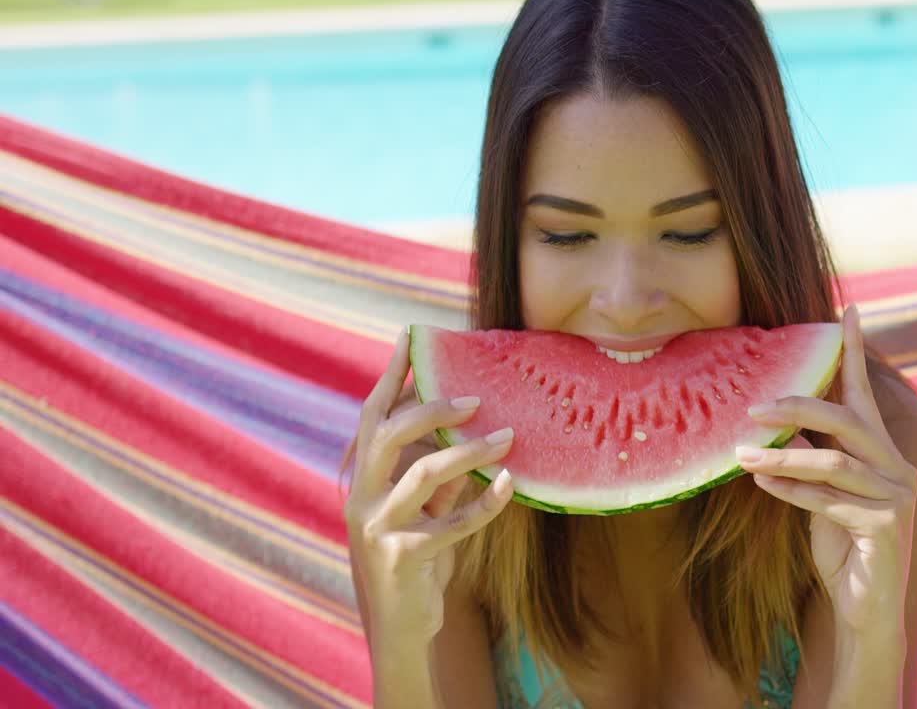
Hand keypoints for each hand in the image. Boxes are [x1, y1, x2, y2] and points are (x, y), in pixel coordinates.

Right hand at [343, 328, 514, 642]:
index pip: (372, 415)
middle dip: (430, 408)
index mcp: (365, 479)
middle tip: (477, 399)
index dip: (390, 375)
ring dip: (470, 452)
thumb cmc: (418, 560)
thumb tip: (466, 429)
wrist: (403, 628)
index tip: (411, 334)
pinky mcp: (400, 556)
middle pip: (387, 433)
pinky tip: (509, 486)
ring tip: (509, 438)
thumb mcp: (425, 511)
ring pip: (422, 472)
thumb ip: (435, 474)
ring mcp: (376, 527)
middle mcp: (362, 498)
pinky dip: (483, 503)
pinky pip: (449, 522)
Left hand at [736, 305, 916, 632]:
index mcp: (882, 453)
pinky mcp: (885, 528)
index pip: (865, 394)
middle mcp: (897, 468)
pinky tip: (764, 486)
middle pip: (848, 420)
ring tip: (739, 454)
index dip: (855, 352)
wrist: (866, 611)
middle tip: (752, 405)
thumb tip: (773, 422)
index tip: (848, 308)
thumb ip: (810, 457)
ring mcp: (897, 498)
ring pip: (834, 462)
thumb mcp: (821, 494)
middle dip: (800, 405)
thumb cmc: (842, 549)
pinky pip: (830, 501)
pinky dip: (793, 492)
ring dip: (783, 456)